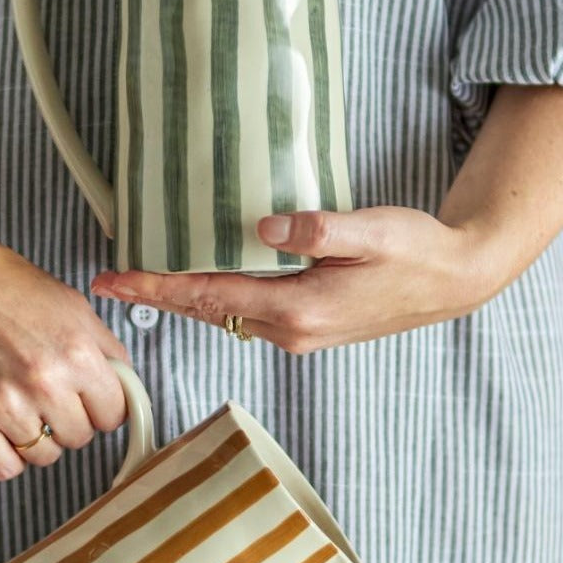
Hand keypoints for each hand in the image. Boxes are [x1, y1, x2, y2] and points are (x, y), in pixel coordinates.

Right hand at [0, 227, 132, 480]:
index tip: (89, 400)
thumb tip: (124, 385)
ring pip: (44, 455)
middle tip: (47, 393)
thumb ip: (105, 350)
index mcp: (78, 353)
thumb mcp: (73, 306)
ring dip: (36, 437)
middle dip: (69, 419)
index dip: (103, 406)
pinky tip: (0, 433)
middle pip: (81, 437)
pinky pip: (1, 468)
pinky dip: (4, 457)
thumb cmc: (0, 283)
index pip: (116, 414)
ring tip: (19, 403)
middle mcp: (46, 382)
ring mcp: (6, 404)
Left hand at [89, 207, 498, 353]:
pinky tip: (203, 280)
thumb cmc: (416, 253)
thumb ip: (317, 229)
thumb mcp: (371, 231)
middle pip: (207, 312)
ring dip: (184, 299)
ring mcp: (298, 334)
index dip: (157, 287)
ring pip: (224, 316)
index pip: (209, 297)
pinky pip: (245, 314)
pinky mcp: (307, 327)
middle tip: (110, 280)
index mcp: (299, 310)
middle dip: (157, 296)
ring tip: (144, 279)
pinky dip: (215, 299)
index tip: (113, 280)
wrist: (451, 282)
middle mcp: (291, 331)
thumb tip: (262, 227)